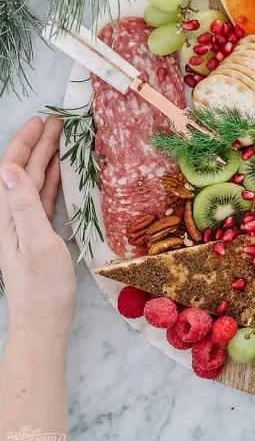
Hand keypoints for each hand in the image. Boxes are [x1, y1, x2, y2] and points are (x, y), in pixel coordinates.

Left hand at [0, 116, 75, 341]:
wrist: (43, 320)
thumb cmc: (42, 286)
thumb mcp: (36, 242)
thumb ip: (23, 204)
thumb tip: (10, 168)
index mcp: (6, 214)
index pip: (12, 168)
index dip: (26, 142)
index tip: (43, 120)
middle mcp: (11, 215)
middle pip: (24, 170)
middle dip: (39, 144)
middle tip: (59, 121)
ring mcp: (24, 223)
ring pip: (35, 181)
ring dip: (48, 158)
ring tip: (63, 138)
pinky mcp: (38, 232)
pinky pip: (45, 197)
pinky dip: (54, 179)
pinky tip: (63, 172)